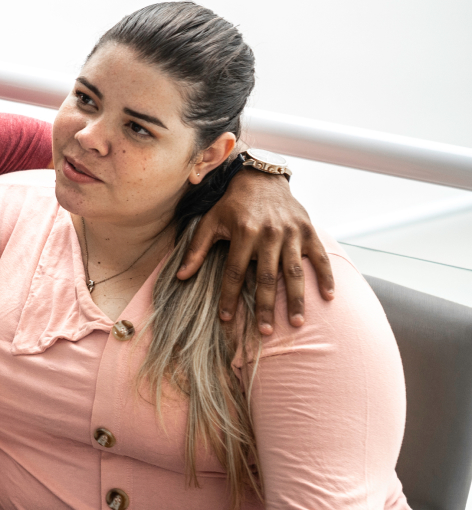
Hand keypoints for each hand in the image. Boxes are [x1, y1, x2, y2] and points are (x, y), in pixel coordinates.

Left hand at [179, 169, 334, 333]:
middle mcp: (269, 234)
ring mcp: (291, 233)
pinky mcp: (308, 231)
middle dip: (265, 306)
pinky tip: (328, 297)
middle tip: (265, 331)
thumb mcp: (210, 222)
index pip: (234, 272)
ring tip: (295, 322)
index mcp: (243, 233)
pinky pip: (320, 257)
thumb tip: (181, 277)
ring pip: (294, 271)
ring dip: (296, 298)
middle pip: (266, 277)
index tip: (226, 319)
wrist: (262, 178)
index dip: (229, 296)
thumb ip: (197, 250)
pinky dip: (326, 276)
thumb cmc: (232, 205)